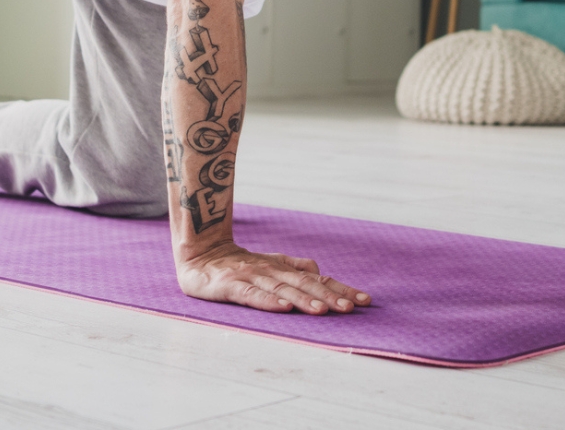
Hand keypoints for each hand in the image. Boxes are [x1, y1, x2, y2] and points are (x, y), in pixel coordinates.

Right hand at [176, 241, 370, 314]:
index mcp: (283, 268)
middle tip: (350, 308)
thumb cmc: (238, 263)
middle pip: (304, 285)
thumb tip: (319, 270)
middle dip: (329, 296)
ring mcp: (251, 277)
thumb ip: (293, 266)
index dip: (340, 288)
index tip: (364, 300)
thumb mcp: (270, 263)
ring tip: (323, 310)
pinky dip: (268, 301)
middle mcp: (271, 271)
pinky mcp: (230, 286)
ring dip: (304, 300)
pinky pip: (251, 295)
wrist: (199, 253)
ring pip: (282, 290)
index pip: (317, 278)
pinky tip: (283, 308)